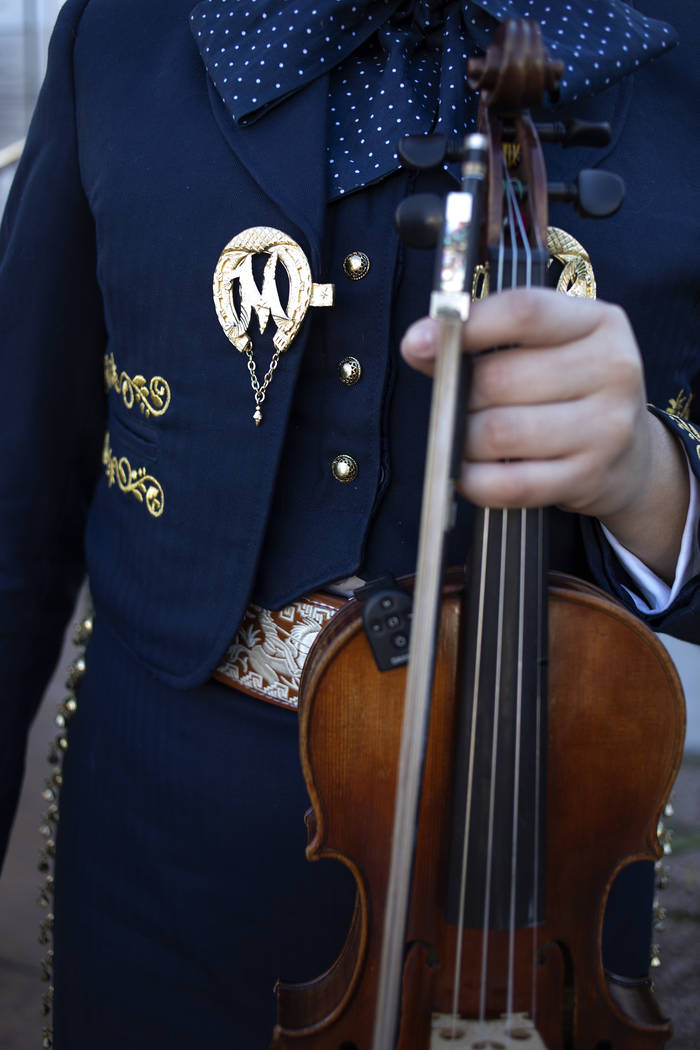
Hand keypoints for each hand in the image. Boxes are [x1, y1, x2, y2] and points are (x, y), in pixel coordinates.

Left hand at [401, 287, 687, 580]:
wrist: (629, 456)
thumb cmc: (569, 391)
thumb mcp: (544, 349)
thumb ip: (484, 341)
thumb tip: (418, 345)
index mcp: (598, 322)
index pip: (523, 312)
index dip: (465, 326)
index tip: (418, 342)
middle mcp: (612, 369)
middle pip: (499, 379)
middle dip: (458, 396)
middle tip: (451, 406)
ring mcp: (606, 427)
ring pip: (499, 433)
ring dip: (463, 441)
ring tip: (463, 440)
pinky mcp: (590, 477)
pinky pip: (511, 484)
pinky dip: (476, 481)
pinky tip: (469, 474)